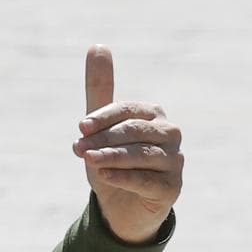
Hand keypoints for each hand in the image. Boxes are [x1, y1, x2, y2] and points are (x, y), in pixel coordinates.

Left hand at [72, 45, 182, 243]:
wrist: (121, 207)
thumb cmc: (112, 160)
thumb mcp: (100, 127)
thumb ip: (100, 89)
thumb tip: (97, 45)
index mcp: (153, 116)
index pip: (129, 111)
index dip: (104, 117)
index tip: (81, 126)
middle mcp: (170, 135)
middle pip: (135, 132)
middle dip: (104, 139)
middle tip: (77, 148)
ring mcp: (174, 162)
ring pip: (143, 155)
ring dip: (112, 156)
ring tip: (88, 160)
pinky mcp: (172, 188)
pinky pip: (148, 180)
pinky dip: (125, 177)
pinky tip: (103, 176)